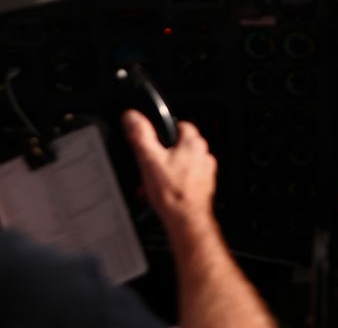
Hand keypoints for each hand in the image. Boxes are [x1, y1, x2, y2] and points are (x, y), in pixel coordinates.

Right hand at [122, 109, 217, 235]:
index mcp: (193, 142)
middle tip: (151, 166)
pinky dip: (176, 183)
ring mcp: (206, 172)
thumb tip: (132, 117)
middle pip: (179, 146)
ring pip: (182, 164)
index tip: (154, 140)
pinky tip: (165, 192)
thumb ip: (141, 135)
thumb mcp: (149, 159)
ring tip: (155, 182)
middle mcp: (204, 154)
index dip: (164, 131)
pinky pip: (187, 180)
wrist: (186, 220)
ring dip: (168, 171)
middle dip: (163, 156)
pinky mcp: (204, 187)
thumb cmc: (173, 193)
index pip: (180, 124)